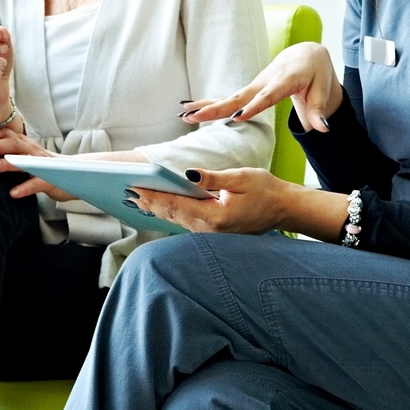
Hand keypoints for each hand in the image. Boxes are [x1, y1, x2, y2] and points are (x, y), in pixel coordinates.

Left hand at [0, 126, 73, 201]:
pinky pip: (37, 183)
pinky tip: (13, 193)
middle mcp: (33, 151)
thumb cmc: (44, 167)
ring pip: (24, 161)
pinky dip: (25, 187)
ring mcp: (43, 165)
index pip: (7, 134)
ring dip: (7, 164)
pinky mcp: (51, 180)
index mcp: (25, 145)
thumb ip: (9, 152)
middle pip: (14, 144)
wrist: (75, 175)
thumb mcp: (26, 156)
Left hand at [131, 167, 333, 236]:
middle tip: (126, 192)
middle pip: (172, 215)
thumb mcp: (241, 178)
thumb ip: (213, 178)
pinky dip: (169, 213)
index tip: (135, 187)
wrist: (283, 210)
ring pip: (176, 220)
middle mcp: (210, 230)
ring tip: (135, 199)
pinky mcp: (213, 232)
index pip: (177, 204)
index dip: (154, 195)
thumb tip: (188, 175)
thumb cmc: (265, 190)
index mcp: (216, 216)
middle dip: (149, 203)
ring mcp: (211, 234)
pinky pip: (185, 222)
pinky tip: (158, 207)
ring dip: (156, 209)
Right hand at [180, 41, 344, 132]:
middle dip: (217, 108)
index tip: (238, 117)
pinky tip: (189, 109)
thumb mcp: (323, 90)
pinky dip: (209, 103)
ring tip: (184, 114)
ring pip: (229, 97)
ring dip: (206, 106)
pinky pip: (228, 97)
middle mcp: (265, 80)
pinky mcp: (250, 89)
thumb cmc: (316, 72)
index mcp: (285, 80)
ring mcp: (255, 84)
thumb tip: (323, 129)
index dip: (253, 106)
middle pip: (239, 96)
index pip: (268, 96)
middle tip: (195, 117)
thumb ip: (319, 110)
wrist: (305, 54)